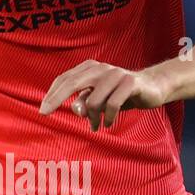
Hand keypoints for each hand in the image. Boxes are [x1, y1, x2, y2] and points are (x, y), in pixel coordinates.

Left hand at [39, 60, 166, 130]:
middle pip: (72, 83)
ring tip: (96, 126)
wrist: (151, 88)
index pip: (65, 79)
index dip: (52, 94)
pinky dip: (108, 117)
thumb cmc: (119, 94)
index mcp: (90, 68)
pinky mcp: (130, 83)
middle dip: (56, 99)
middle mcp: (100, 68)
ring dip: (93, 118)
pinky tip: (109, 123)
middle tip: (45, 114)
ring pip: (93, 100)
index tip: (42, 110)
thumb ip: (84, 103)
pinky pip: (112, 104)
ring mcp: (115, 74)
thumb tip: (75, 110)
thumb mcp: (99, 100)